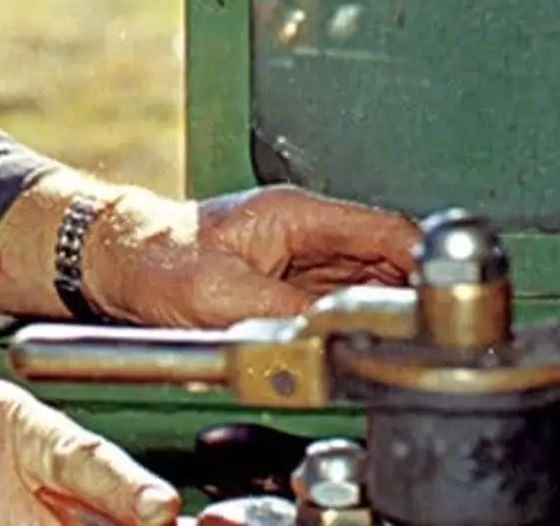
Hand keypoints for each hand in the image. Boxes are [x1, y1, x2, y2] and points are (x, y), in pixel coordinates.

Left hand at [84, 185, 418, 328]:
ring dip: (385, 312)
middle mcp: (307, 229)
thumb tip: (338, 337)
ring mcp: (302, 255)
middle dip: (411, 295)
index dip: (425, 265)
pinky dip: (355, 322)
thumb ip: (284, 313)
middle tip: (425, 337)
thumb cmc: (153, 261)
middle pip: (391, 258)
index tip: (444, 302)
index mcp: (297, 214)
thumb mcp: (218, 294)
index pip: (389, 230)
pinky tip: (357, 345)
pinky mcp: (291, 282)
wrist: (114, 260)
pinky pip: (341, 301)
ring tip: (395, 345)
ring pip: (372, 282)